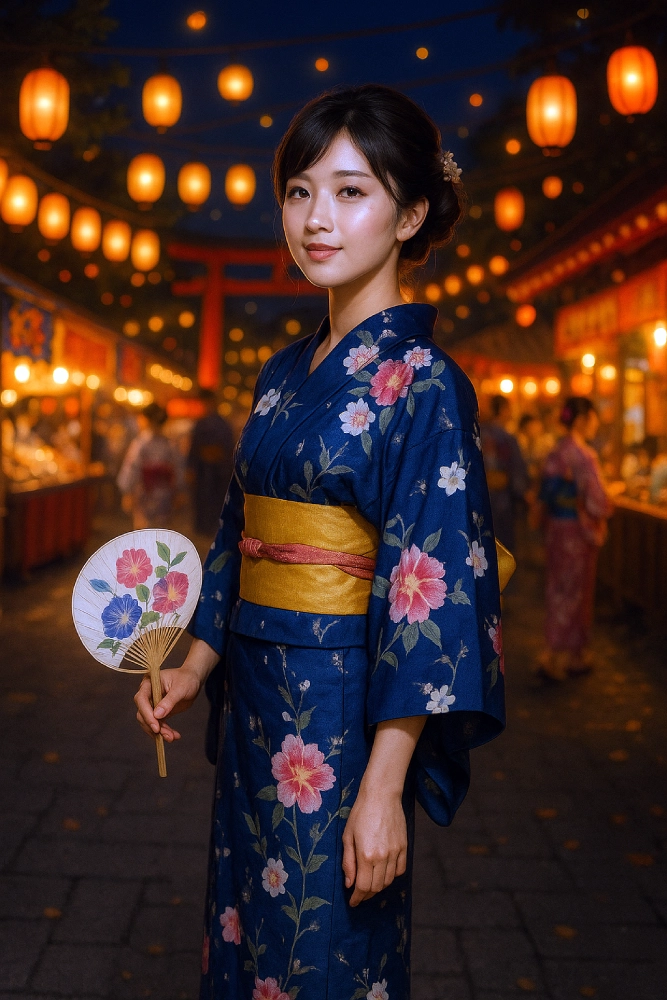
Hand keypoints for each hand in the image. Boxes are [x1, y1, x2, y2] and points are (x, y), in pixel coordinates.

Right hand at [134, 665, 202, 742]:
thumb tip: (157, 715)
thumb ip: (169, 701)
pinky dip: (165, 731)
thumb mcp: (181, 688)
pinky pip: (158, 724)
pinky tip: (174, 736)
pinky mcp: (158, 713)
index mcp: (149, 683)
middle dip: (153, 726)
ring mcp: (152, 704)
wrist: (193, 680)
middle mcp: (147, 694)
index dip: (147, 714)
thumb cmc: (187, 679)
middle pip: (142, 713)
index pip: (141, 699)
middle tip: (166, 736)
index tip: (156, 727)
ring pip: (149, 722)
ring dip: (159, 732)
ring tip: (172, 737)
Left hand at [342, 786, 407, 906]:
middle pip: (376, 887)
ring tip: (370, 885)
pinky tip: (384, 874)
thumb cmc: (361, 813)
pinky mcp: (404, 847)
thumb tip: (349, 884)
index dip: (357, 898)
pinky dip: (392, 877)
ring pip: (389, 881)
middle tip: (359, 894)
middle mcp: (382, 857)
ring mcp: (395, 852)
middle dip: (366, 895)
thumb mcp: (347, 836)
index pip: (363, 887)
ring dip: (379, 887)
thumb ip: (348, 862)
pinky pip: (400, 870)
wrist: (381, 795)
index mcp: (366, 855)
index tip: (353, 902)